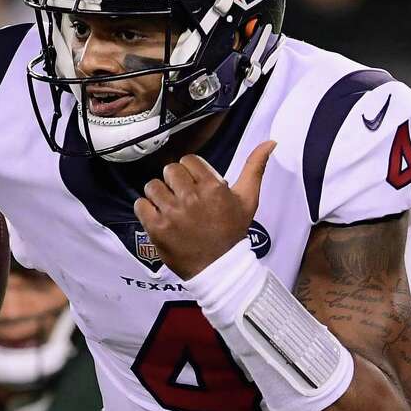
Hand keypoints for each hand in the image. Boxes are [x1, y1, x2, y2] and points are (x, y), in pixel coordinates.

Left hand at [134, 140, 275, 277]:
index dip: (190, 171)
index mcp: (212, 187)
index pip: (188, 161)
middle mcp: (191, 198)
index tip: (193, 184)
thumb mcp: (248, 199)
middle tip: (181, 196)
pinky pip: (140, 205)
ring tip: (169, 207)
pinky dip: (146, 209)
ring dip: (159, 195)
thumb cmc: (233, 232)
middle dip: (174, 181)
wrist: (220, 268)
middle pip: (169, 170)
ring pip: (153, 186)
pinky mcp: (157, 228)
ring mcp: (172, 213)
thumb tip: (270, 142)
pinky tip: (158, 216)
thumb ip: (255, 168)